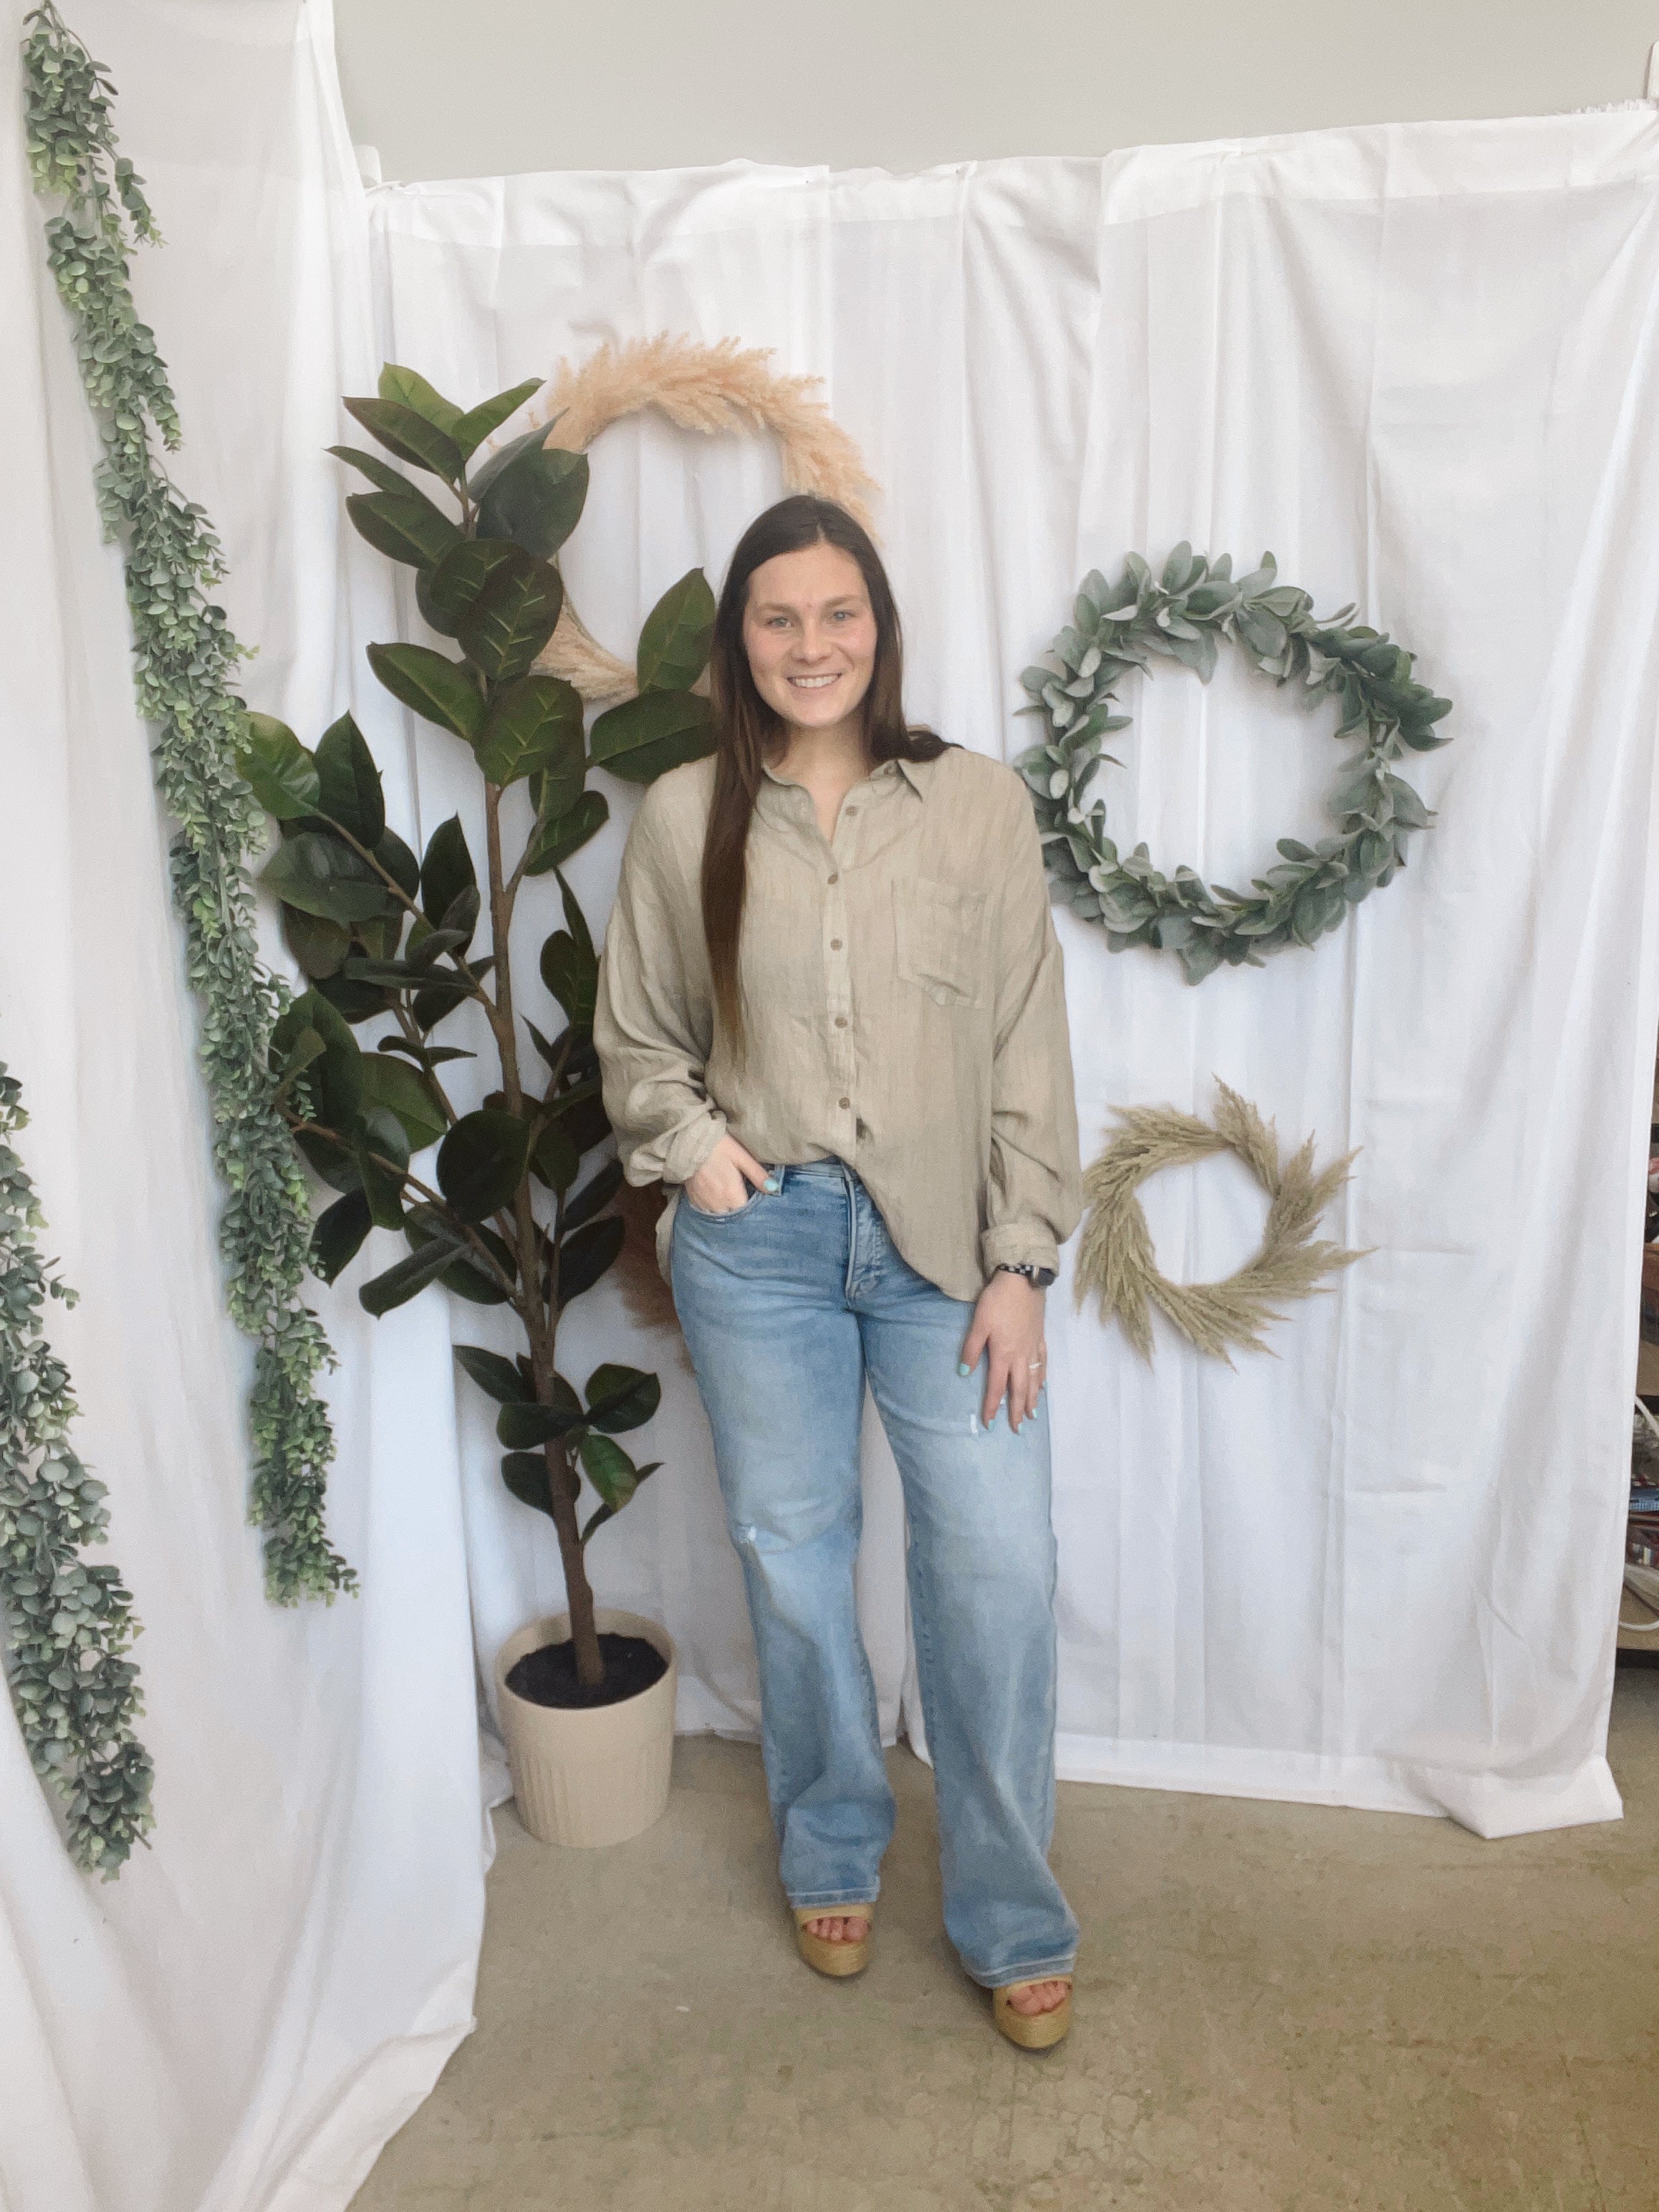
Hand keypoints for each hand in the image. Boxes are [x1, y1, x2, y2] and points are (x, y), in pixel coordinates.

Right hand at [684, 1135, 772, 1215]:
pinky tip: (716, 1199)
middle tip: (744, 1200)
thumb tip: (774, 1189)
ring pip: (718, 1217)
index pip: (746, 1213)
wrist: (689, 1140)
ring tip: (730, 1201)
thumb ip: (757, 1175)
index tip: (755, 1203)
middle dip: (739, 1212)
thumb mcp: (741, 1157)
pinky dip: (712, 1209)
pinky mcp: (693, 1199)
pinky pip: (705, 1212)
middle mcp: (717, 1203)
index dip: (752, 1211)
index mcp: (731, 1194)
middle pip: (732, 1217)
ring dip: (726, 1212)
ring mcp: (703, 1202)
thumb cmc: (719, 1146)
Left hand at [960, 1270, 1046, 1430]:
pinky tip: (1043, 1385)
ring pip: (1034, 1379)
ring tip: (1032, 1415)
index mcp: (1003, 1354)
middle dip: (1017, 1410)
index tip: (990, 1424)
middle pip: (1019, 1389)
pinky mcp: (1040, 1338)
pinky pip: (1043, 1363)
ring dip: (1032, 1399)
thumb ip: (971, 1349)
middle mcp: (1021, 1356)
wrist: (1022, 1280)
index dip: (992, 1407)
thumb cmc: (997, 1301)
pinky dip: (1043, 1378)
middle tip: (1017, 1429)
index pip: (997, 1387)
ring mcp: (1033, 1348)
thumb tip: (964, 1373)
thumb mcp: (978, 1324)